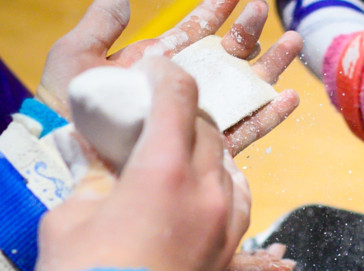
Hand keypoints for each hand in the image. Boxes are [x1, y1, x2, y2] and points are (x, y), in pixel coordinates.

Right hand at [35, 58, 250, 270]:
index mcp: (166, 171)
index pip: (180, 100)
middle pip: (209, 132)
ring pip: (230, 168)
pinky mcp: (230, 252)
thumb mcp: (72, 216)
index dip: (168, 77)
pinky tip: (207, 193)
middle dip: (187, 117)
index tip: (157, 74)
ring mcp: (226, 223)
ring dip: (208, 154)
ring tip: (183, 157)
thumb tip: (103, 164)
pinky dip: (225, 188)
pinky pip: (239, 204)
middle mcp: (207, 191)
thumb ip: (93, 180)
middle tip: (162, 118)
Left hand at [38, 0, 301, 154]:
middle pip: (228, 57)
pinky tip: (290, 99)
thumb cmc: (70, 112)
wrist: (74, 161)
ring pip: (245, 90)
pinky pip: (247, 131)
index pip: (196, 34)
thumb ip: (101, 26)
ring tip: (293, 44)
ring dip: (270, 67)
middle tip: (266, 11)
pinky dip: (270, 116)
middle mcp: (185, 91)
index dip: (217, 12)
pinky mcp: (208, 149)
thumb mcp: (76, 57)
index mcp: (159, 66)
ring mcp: (199, 119)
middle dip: (250, 33)